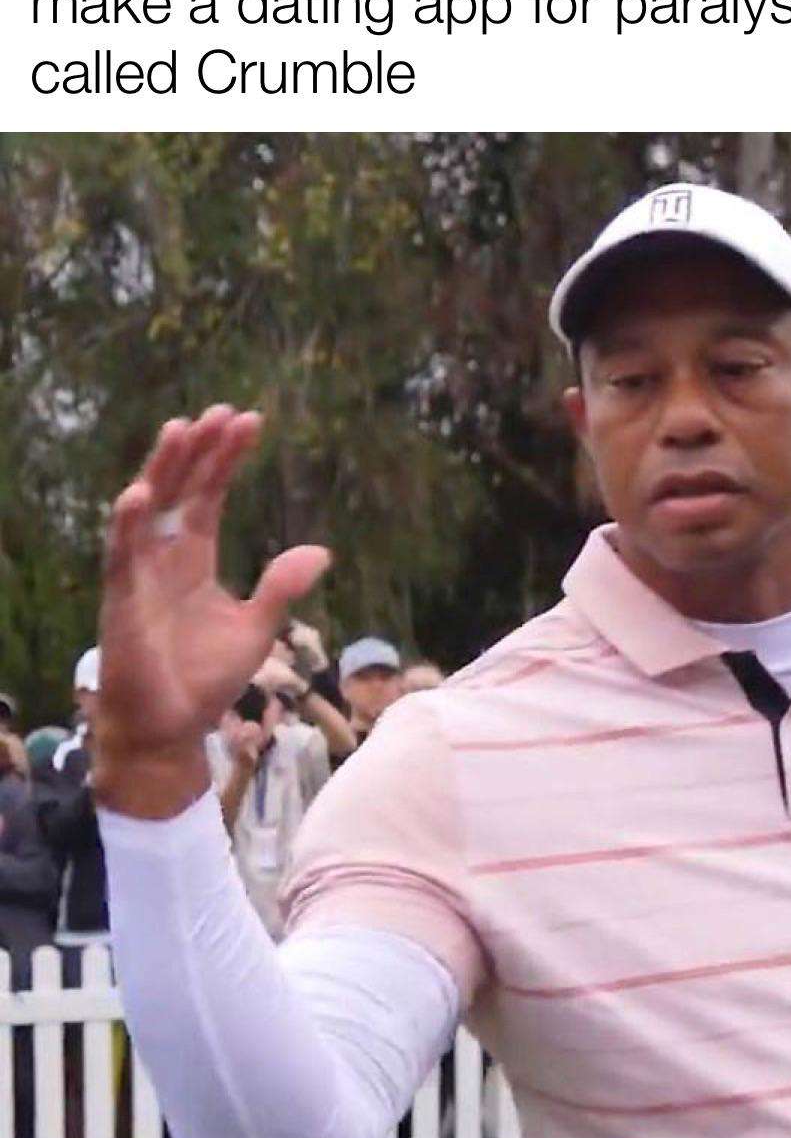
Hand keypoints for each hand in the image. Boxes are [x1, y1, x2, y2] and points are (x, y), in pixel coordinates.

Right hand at [94, 406, 329, 815]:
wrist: (171, 727)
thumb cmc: (206, 679)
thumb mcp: (257, 627)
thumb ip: (281, 587)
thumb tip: (321, 551)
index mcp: (193, 557)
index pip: (209, 495)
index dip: (226, 459)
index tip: (250, 421)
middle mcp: (163, 556)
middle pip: (180, 488)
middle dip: (200, 450)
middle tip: (222, 411)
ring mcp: (140, 575)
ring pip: (148, 508)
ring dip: (163, 469)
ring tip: (182, 429)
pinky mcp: (122, 601)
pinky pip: (122, 556)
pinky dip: (129, 525)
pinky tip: (141, 493)